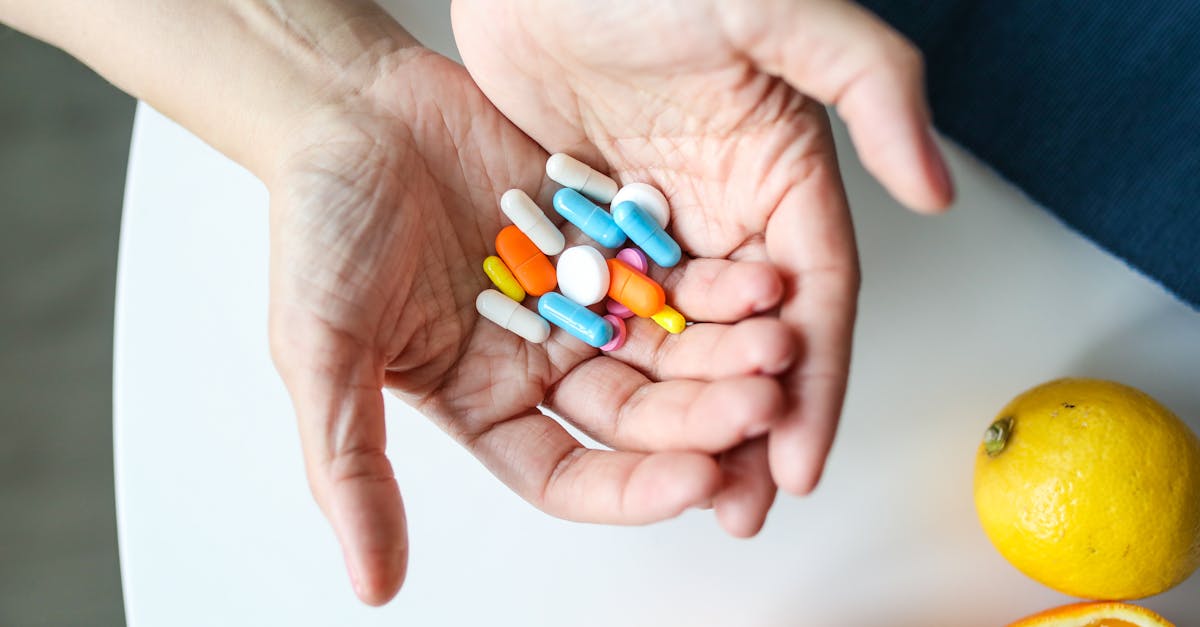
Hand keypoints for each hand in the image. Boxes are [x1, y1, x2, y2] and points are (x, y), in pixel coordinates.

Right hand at [268, 42, 798, 603]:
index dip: (636, 488)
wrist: (348, 109)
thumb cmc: (318, 230)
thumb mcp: (322, 353)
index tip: (698, 481)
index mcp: (485, 405)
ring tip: (779, 342)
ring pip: (668, 344)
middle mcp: (542, 362)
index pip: (573, 475)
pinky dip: (715, 280)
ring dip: (726, 352)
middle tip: (763, 404)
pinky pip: (671, 267)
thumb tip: (374, 586)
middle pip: (640, 414)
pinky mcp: (605, 236)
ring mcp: (579, 298)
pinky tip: (760, 282)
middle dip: (704, 416)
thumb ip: (352, 466)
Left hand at [452, 0, 953, 532]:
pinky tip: (607, 428)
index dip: (815, 385)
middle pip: (748, 341)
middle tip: (740, 505)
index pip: (813, 300)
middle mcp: (724, 213)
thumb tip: (939, 194)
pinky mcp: (588, 226)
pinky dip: (615, 372)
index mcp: (781, 177)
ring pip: (678, 342)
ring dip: (684, 418)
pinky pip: (606, 313)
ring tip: (681, 492)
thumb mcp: (775, 12)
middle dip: (751, 426)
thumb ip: (870, 85)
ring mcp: (653, 225)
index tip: (799, 465)